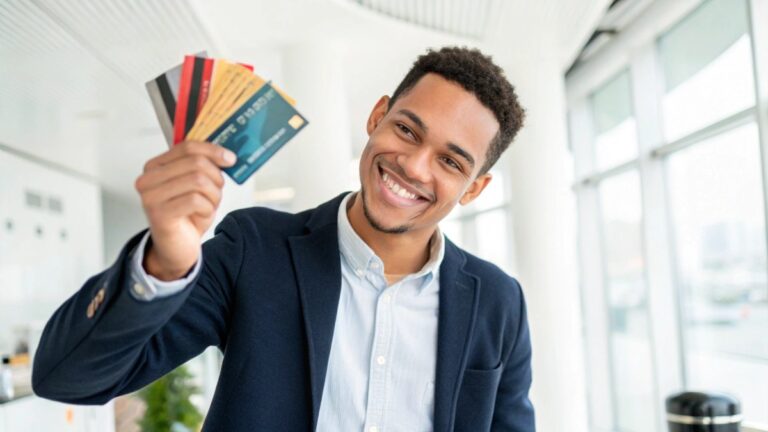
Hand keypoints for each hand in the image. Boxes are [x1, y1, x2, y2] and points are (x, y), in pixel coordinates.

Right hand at [134, 141, 236, 279]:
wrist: (177, 249)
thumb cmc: (187, 216)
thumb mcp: (197, 185)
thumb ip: (204, 166)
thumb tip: (226, 154)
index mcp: (155, 166)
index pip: (187, 147)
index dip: (213, 151)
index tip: (230, 159)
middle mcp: (148, 179)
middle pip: (195, 162)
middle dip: (215, 178)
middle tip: (217, 192)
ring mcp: (151, 196)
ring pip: (198, 180)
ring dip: (213, 195)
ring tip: (209, 205)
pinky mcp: (159, 213)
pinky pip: (196, 200)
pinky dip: (207, 208)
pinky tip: (201, 215)